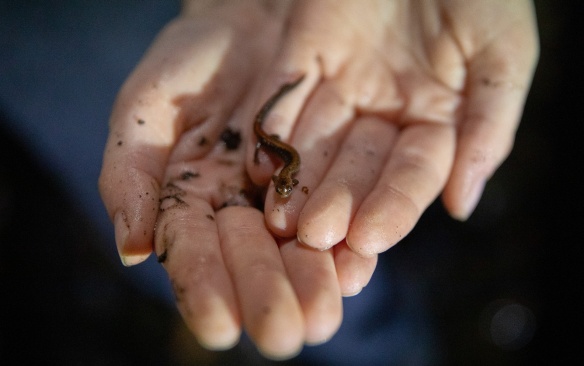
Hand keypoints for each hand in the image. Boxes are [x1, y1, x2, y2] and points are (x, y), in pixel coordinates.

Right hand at [99, 1, 374, 358]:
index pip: (197, 254)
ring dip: (315, 281)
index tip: (220, 327)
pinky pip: (347, 210)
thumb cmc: (191, 62)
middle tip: (286, 335)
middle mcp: (246, 210)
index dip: (206, 289)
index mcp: (195, 203)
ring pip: (304, 246)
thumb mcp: (148, 108)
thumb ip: (133, 175)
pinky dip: (353, 239)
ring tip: (325, 315)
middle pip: (256, 262)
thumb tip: (134, 249)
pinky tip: (358, 267)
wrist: (251, 20)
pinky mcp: (339, 174)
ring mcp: (293, 195)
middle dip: (270, 296)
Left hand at [248, 0, 538, 255]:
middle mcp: (384, 112)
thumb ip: (487, 127)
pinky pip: (285, 94)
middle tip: (314, 238)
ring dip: (298, 180)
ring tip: (281, 220)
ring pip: (317, 142)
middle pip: (358, 168)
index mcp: (436, 119)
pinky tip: (261, 163)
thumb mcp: (503, 52)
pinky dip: (272, 126)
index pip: (412, 175)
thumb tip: (461, 205)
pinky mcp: (303, 54)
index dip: (393, 208)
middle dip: (337, 203)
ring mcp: (342, 84)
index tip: (371, 240)